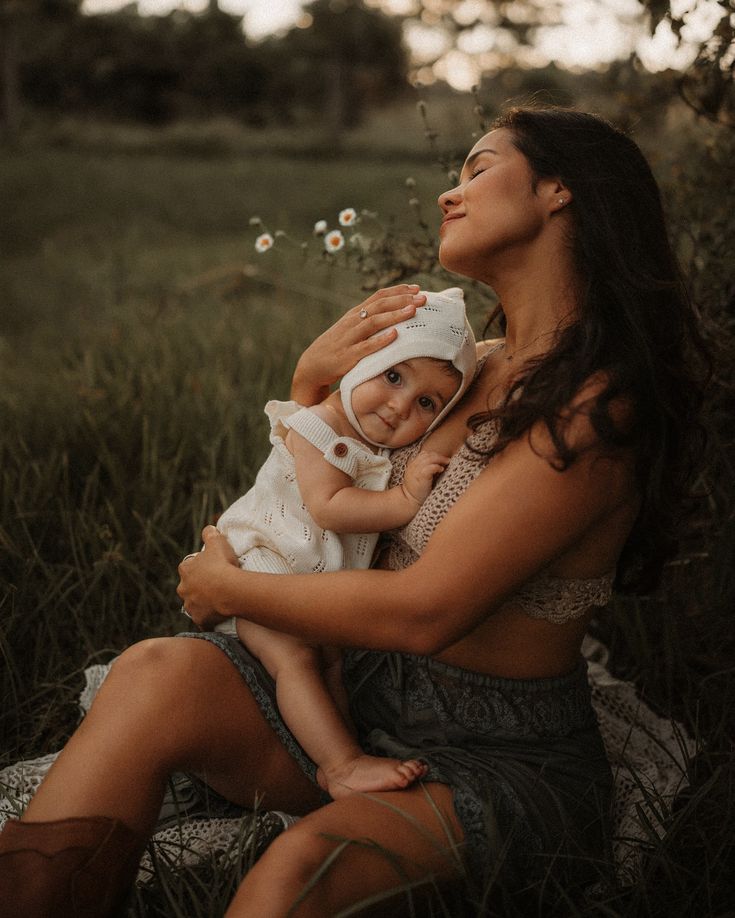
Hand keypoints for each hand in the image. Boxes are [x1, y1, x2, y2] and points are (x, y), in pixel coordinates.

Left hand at [177, 526, 238, 629]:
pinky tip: (218, 614)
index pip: (188, 566)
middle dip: (198, 585)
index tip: (210, 566)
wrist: (230, 591)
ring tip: (219, 599)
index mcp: (186, 570)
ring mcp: (190, 605)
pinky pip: (203, 618)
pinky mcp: (199, 618)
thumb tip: (208, 528)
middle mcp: (183, 588)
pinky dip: (208, 616)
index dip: (199, 566)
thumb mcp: (217, 542)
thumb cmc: (222, 565)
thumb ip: (210, 533)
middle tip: (216, 583)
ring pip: (194, 603)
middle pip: (189, 586)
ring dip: (202, 601)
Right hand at [291, 284, 426, 404]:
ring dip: (394, 316)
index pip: (378, 297)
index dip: (398, 291)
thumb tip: (394, 313)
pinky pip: (366, 347)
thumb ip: (369, 321)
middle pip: (379, 306)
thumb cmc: (337, 347)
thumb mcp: (351, 330)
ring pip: (373, 322)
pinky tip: (394, 335)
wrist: (312, 366)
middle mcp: (352, 322)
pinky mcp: (347, 356)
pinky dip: (380, 340)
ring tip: (412, 311)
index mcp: (355, 314)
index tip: (417, 288)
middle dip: (402, 300)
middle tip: (422, 298)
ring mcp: (349, 338)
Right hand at [402, 450, 450, 505]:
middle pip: (427, 454)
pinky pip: (430, 467)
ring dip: (440, 459)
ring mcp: (416, 471)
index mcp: (412, 465)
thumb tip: (438, 465)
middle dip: (438, 456)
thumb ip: (424, 469)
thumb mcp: (418, 477)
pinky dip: (437, 466)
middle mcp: (413, 466)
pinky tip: (441, 469)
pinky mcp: (421, 476)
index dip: (433, 455)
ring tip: (446, 463)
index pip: (423, 454)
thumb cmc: (417, 491)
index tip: (441, 459)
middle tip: (447, 460)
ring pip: (429, 458)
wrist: (409, 501)